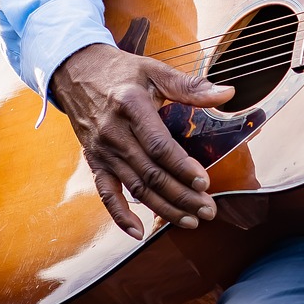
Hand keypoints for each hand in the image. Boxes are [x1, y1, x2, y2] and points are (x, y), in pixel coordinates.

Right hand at [51, 43, 235, 238]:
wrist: (76, 72)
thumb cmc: (121, 71)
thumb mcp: (154, 70)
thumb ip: (190, 86)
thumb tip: (227, 93)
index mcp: (131, 107)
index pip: (159, 145)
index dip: (182, 167)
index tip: (205, 182)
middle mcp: (114, 133)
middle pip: (150, 173)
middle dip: (182, 196)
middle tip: (208, 210)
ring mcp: (102, 151)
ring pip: (135, 188)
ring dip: (163, 208)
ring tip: (190, 221)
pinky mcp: (94, 162)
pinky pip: (106, 193)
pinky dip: (120, 215)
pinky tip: (139, 232)